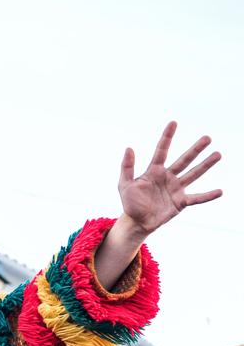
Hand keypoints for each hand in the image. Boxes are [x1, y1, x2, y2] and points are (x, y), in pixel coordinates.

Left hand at [118, 122, 221, 237]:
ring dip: (205, 165)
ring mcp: (176, 189)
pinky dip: (207, 196)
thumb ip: (127, 167)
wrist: (137, 222)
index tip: (173, 123)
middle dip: (195, 149)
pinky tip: (220, 191)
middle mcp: (168, 177)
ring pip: (193, 174)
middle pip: (184, 160)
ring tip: (218, 154)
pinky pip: (196, 198)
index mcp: (154, 171)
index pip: (162, 151)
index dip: (167, 137)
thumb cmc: (130, 203)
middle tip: (207, 138)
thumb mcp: (124, 185)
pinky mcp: (181, 202)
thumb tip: (129, 148)